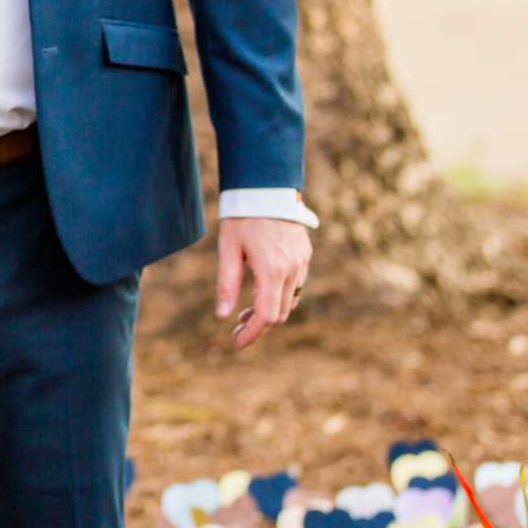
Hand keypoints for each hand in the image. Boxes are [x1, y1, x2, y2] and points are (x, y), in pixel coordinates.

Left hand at [217, 216, 310, 349]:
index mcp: (272, 270)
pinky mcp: (305, 253)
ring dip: (271, 310)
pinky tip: (262, 289)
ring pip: (291, 300)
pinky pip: (296, 284)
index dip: (252, 333)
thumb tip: (222, 315)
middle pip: (280, 313)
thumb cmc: (242, 216)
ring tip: (247, 309)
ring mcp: (302, 261)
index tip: (237, 341)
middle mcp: (292, 269)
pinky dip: (281, 294)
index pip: (267, 317)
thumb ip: (227, 283)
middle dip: (259, 324)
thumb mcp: (228, 248)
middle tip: (237, 324)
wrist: (267, 186)